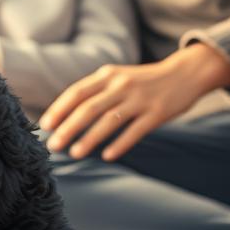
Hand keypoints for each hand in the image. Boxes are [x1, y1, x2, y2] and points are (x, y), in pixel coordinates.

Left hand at [39, 44, 229, 161]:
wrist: (184, 73)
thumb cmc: (142, 80)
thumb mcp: (117, 77)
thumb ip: (95, 91)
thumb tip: (64, 114)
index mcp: (108, 75)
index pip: (77, 92)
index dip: (59, 109)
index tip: (45, 126)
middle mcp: (121, 85)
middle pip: (88, 108)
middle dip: (68, 128)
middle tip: (53, 145)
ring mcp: (140, 99)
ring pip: (109, 121)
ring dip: (89, 139)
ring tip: (74, 154)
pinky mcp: (157, 113)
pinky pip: (134, 131)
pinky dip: (119, 144)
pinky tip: (107, 156)